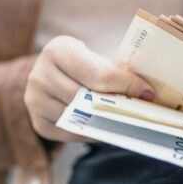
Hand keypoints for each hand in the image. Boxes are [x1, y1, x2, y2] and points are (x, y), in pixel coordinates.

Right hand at [24, 36, 154, 141]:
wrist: (53, 75)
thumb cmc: (83, 65)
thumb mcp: (94, 57)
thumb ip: (115, 71)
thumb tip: (147, 93)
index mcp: (58, 50)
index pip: (100, 74)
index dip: (127, 85)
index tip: (148, 93)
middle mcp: (40, 74)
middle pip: (88, 99)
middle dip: (118, 105)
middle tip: (142, 110)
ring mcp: (35, 101)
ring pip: (80, 118)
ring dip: (106, 121)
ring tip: (126, 119)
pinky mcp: (38, 123)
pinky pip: (72, 133)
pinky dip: (91, 133)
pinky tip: (104, 127)